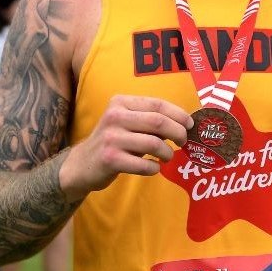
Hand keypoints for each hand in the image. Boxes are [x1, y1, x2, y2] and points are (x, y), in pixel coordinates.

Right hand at [59, 95, 193, 200]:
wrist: (82, 164)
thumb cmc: (114, 141)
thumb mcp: (127, 123)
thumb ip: (150, 120)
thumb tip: (184, 124)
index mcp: (121, 102)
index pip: (157, 104)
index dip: (178, 114)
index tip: (190, 124)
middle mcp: (115, 116)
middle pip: (158, 121)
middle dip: (178, 132)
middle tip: (184, 142)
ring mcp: (111, 138)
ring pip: (154, 143)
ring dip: (167, 152)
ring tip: (167, 157)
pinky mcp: (110, 159)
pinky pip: (143, 164)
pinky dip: (154, 168)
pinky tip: (154, 168)